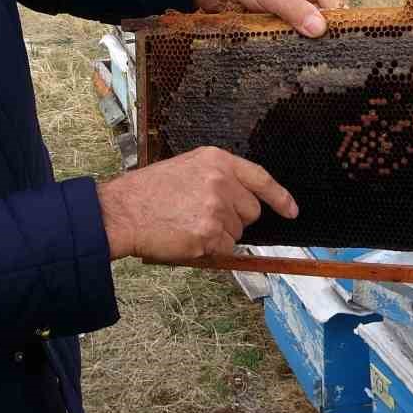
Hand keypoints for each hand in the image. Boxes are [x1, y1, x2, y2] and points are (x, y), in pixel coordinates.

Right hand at [97, 147, 297, 261]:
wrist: (121, 212)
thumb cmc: (146, 193)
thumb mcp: (185, 169)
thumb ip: (215, 180)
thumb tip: (238, 204)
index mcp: (216, 160)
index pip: (260, 178)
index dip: (279, 197)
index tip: (291, 211)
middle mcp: (221, 181)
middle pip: (251, 212)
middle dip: (234, 220)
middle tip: (202, 218)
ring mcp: (217, 209)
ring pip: (236, 234)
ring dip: (218, 237)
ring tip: (187, 226)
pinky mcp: (209, 235)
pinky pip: (224, 251)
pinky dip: (209, 252)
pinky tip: (186, 239)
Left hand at [193, 0, 346, 36]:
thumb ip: (295, 10)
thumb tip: (319, 29)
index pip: (338, 6)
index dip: (332, 26)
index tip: (322, 45)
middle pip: (330, 17)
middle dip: (320, 33)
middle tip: (310, 51)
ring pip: (318, 25)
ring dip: (308, 37)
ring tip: (299, 48)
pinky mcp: (296, 11)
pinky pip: (305, 28)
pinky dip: (299, 37)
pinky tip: (292, 45)